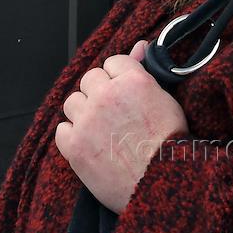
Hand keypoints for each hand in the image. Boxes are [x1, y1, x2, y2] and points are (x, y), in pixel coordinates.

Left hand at [54, 40, 188, 213]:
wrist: (164, 186)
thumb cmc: (169, 146)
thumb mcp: (164, 100)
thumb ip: (144, 70)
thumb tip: (139, 45)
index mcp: (132, 80)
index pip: (112, 63)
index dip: (118, 79)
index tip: (124, 95)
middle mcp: (107, 95)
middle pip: (89, 79)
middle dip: (99, 94)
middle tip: (113, 115)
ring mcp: (88, 120)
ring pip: (73, 102)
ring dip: (84, 114)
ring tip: (103, 132)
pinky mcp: (75, 146)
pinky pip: (62, 130)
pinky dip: (73, 137)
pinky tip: (91, 146)